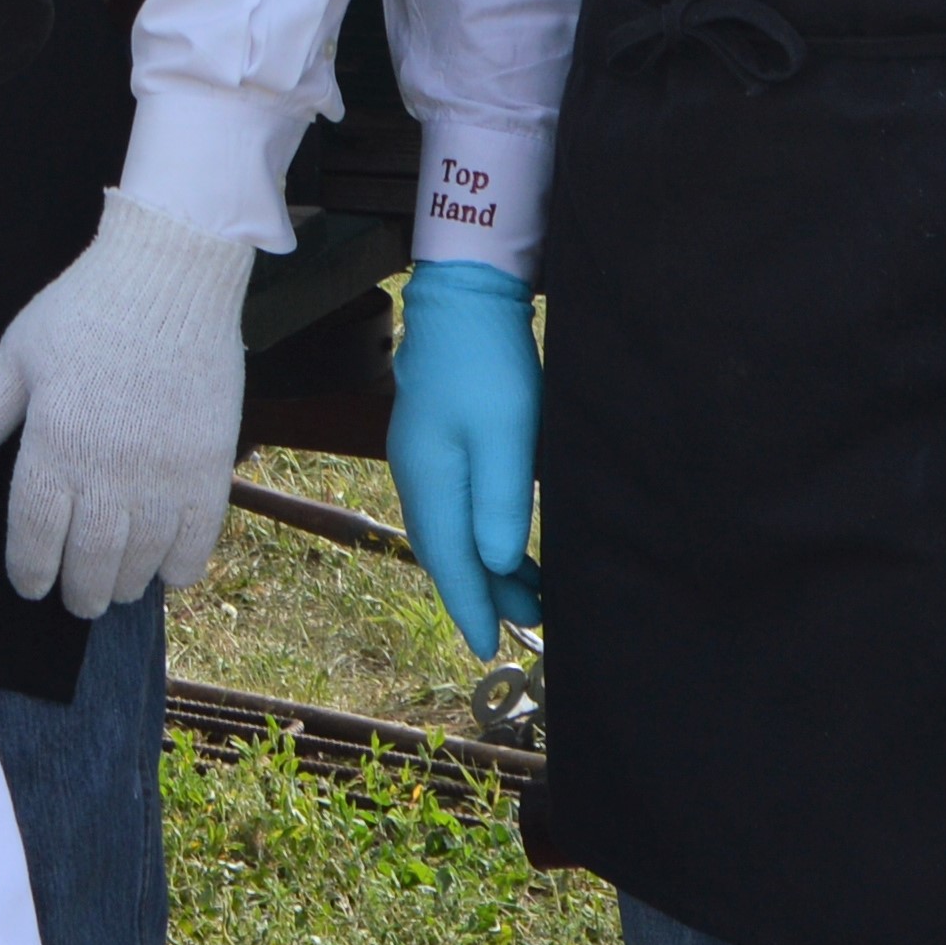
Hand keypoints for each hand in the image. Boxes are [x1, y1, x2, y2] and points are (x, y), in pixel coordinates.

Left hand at [0, 197, 250, 616]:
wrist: (170, 273)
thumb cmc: (86, 308)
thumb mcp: (19, 352)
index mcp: (54, 444)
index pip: (35, 534)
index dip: (30, 570)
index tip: (30, 584)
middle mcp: (107, 470)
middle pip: (88, 561)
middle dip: (77, 593)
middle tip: (74, 599)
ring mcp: (163, 473)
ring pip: (140, 560)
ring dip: (123, 585)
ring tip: (112, 589)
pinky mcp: (209, 466)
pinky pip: (196, 541)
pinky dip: (179, 568)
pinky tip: (166, 571)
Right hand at [388, 262, 539, 659]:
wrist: (463, 299)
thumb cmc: (489, 363)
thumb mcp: (506, 435)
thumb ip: (499, 502)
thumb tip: (495, 565)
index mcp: (430, 479)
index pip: (450, 559)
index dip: (472, 606)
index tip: (491, 645)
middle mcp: (416, 476)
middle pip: (447, 551)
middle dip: (483, 592)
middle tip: (529, 623)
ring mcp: (421, 459)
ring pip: (450, 531)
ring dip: (485, 565)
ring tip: (528, 591)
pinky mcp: (435, 443)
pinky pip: (454, 507)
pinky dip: (478, 535)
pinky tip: (504, 540)